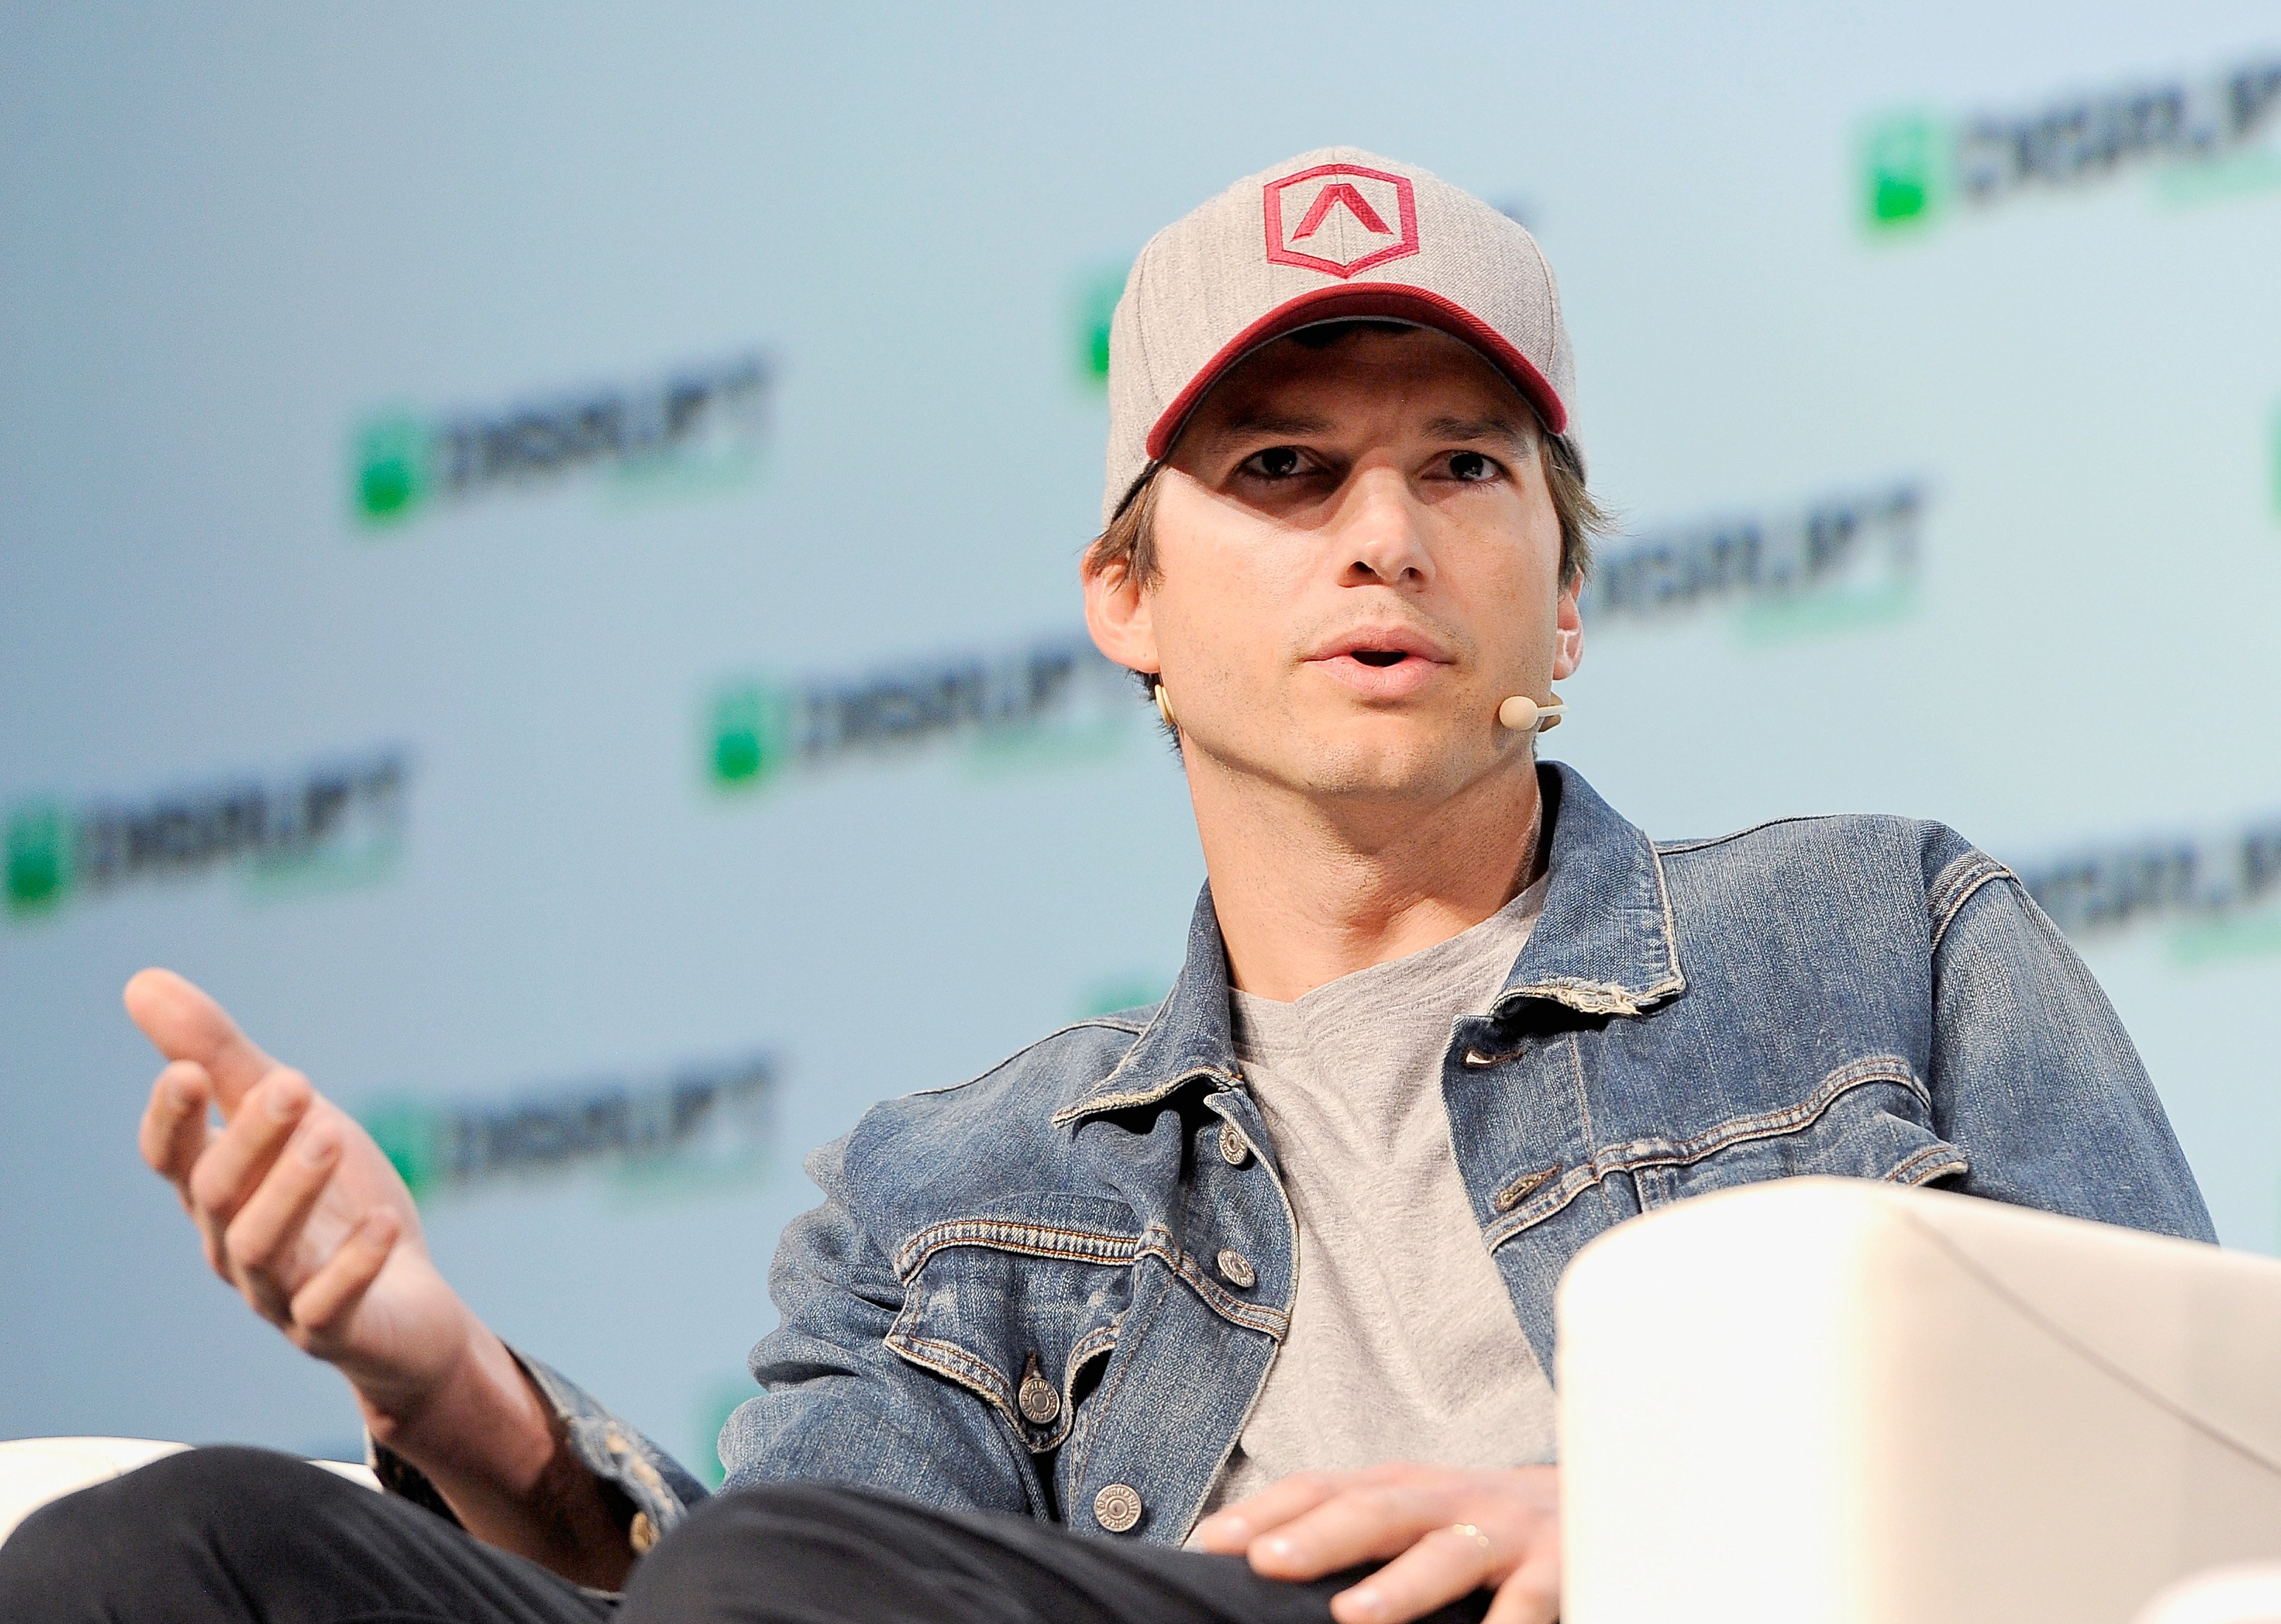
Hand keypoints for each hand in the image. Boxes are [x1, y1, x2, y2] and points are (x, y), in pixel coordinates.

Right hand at [127, 968, 471, 1419]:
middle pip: (216, 1194)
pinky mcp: (332, 1332)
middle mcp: (232, 1245)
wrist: (408, 1305)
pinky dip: (352, 1263)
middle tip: (294, 1083)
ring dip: (292, 1191)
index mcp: (216, 1192)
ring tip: (329, 1136)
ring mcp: (278, 1294)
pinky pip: (328, 1306)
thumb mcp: (292, 1118)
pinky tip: (382, 1221)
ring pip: (260, 1248)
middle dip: (249, 1138)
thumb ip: (225, 1057)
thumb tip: (141, 982)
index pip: (169, 1158)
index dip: (171, 1120)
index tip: (188, 1071)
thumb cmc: (338, 1201)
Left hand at [1191, 1462, 1559, 1623]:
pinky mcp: (1559, 1566)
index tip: (1213, 1541)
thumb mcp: (1416, 1513)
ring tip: (1356, 1618)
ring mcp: (1505, 1531)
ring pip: (1447, 1554)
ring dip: (1400, 1587)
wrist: (1603, 1493)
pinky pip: (1530, 1602)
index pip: (1322, 1487)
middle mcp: (1448, 1499)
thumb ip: (1351, 1532)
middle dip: (1318, 1537)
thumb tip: (1256, 1561)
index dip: (1267, 1510)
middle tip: (1267, 1564)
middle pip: (1375, 1511)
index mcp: (1403, 1487)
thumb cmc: (1482, 1522)